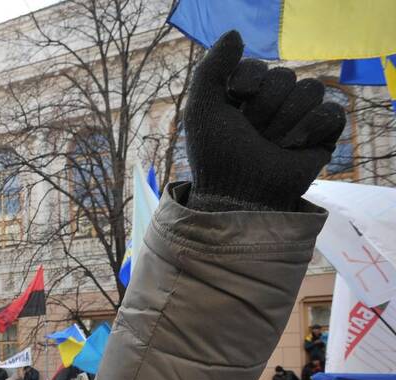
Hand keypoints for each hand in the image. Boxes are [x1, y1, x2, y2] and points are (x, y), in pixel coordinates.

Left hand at [184, 30, 345, 211]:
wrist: (240, 192)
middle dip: (265, 108)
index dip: (248, 83)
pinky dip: (311, 129)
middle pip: (285, 77)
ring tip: (271, 144)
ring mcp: (299, 119)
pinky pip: (332, 111)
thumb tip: (235, 33)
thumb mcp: (203, 107)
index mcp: (245, 96)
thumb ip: (211, 67)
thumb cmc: (217, 153)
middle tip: (253, 134)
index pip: (259, 67)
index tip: (235, 104)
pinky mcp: (322, 136)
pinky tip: (294, 147)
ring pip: (310, 89)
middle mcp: (273, 105)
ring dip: (286, 120)